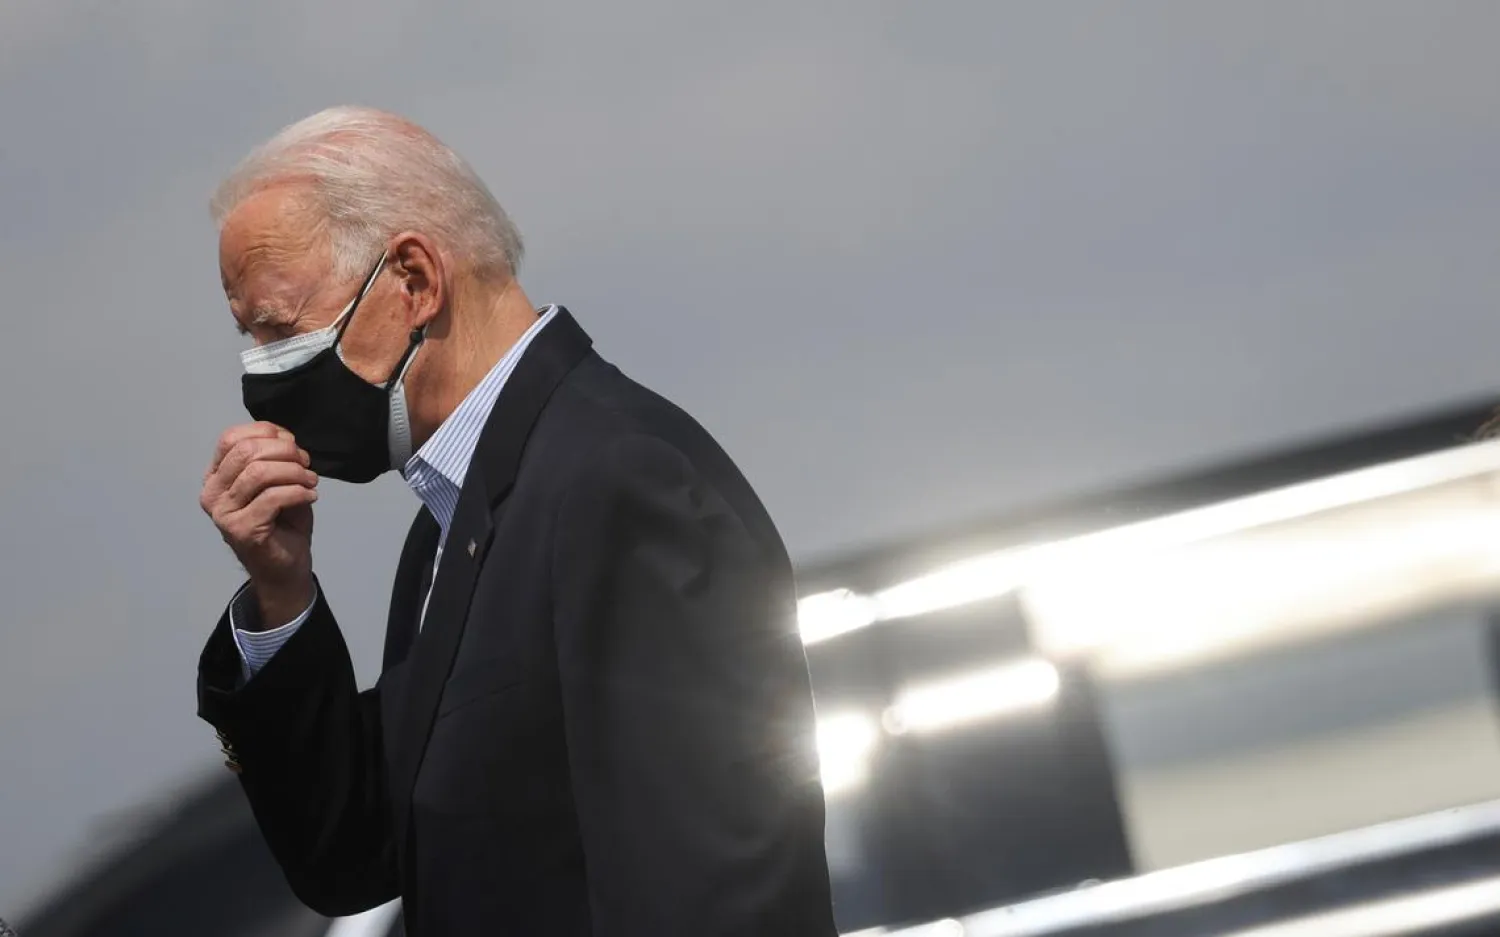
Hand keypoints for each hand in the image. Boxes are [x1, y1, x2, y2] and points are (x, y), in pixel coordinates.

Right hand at [201, 422, 319, 626]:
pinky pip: (272, 497)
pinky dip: (298, 492)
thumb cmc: (281, 521)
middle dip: (285, 452)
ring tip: (310, 482)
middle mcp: (212, 493)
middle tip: (306, 465)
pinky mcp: (241, 529)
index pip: (232, 437)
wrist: (284, 566)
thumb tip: (284, 436)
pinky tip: (310, 496)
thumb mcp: (279, 479)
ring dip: (294, 472)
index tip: (293, 446)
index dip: (267, 433)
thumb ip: (276, 455)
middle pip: (246, 451)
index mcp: (216, 476)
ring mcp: (223, 513)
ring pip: (259, 472)